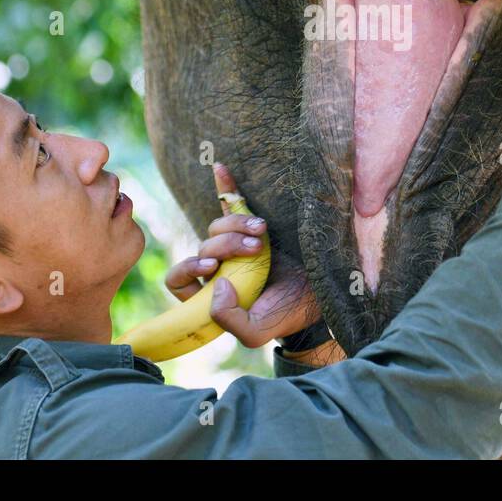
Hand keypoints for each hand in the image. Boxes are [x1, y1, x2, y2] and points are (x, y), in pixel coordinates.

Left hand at [164, 163, 321, 347]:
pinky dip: (225, 185)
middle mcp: (220, 268)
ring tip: (262, 230)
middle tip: (257, 248)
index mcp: (211, 293)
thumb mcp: (255, 331)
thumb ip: (227, 319)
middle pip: (203, 246)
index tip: (214, 267)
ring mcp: (236, 245)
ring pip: (217, 226)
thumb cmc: (285, 315)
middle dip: (227, 245)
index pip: (179, 280)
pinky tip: (221, 168)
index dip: (189, 269)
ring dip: (236, 225)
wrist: (321, 295)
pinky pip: (232, 202)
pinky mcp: (254, 227)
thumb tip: (216, 284)